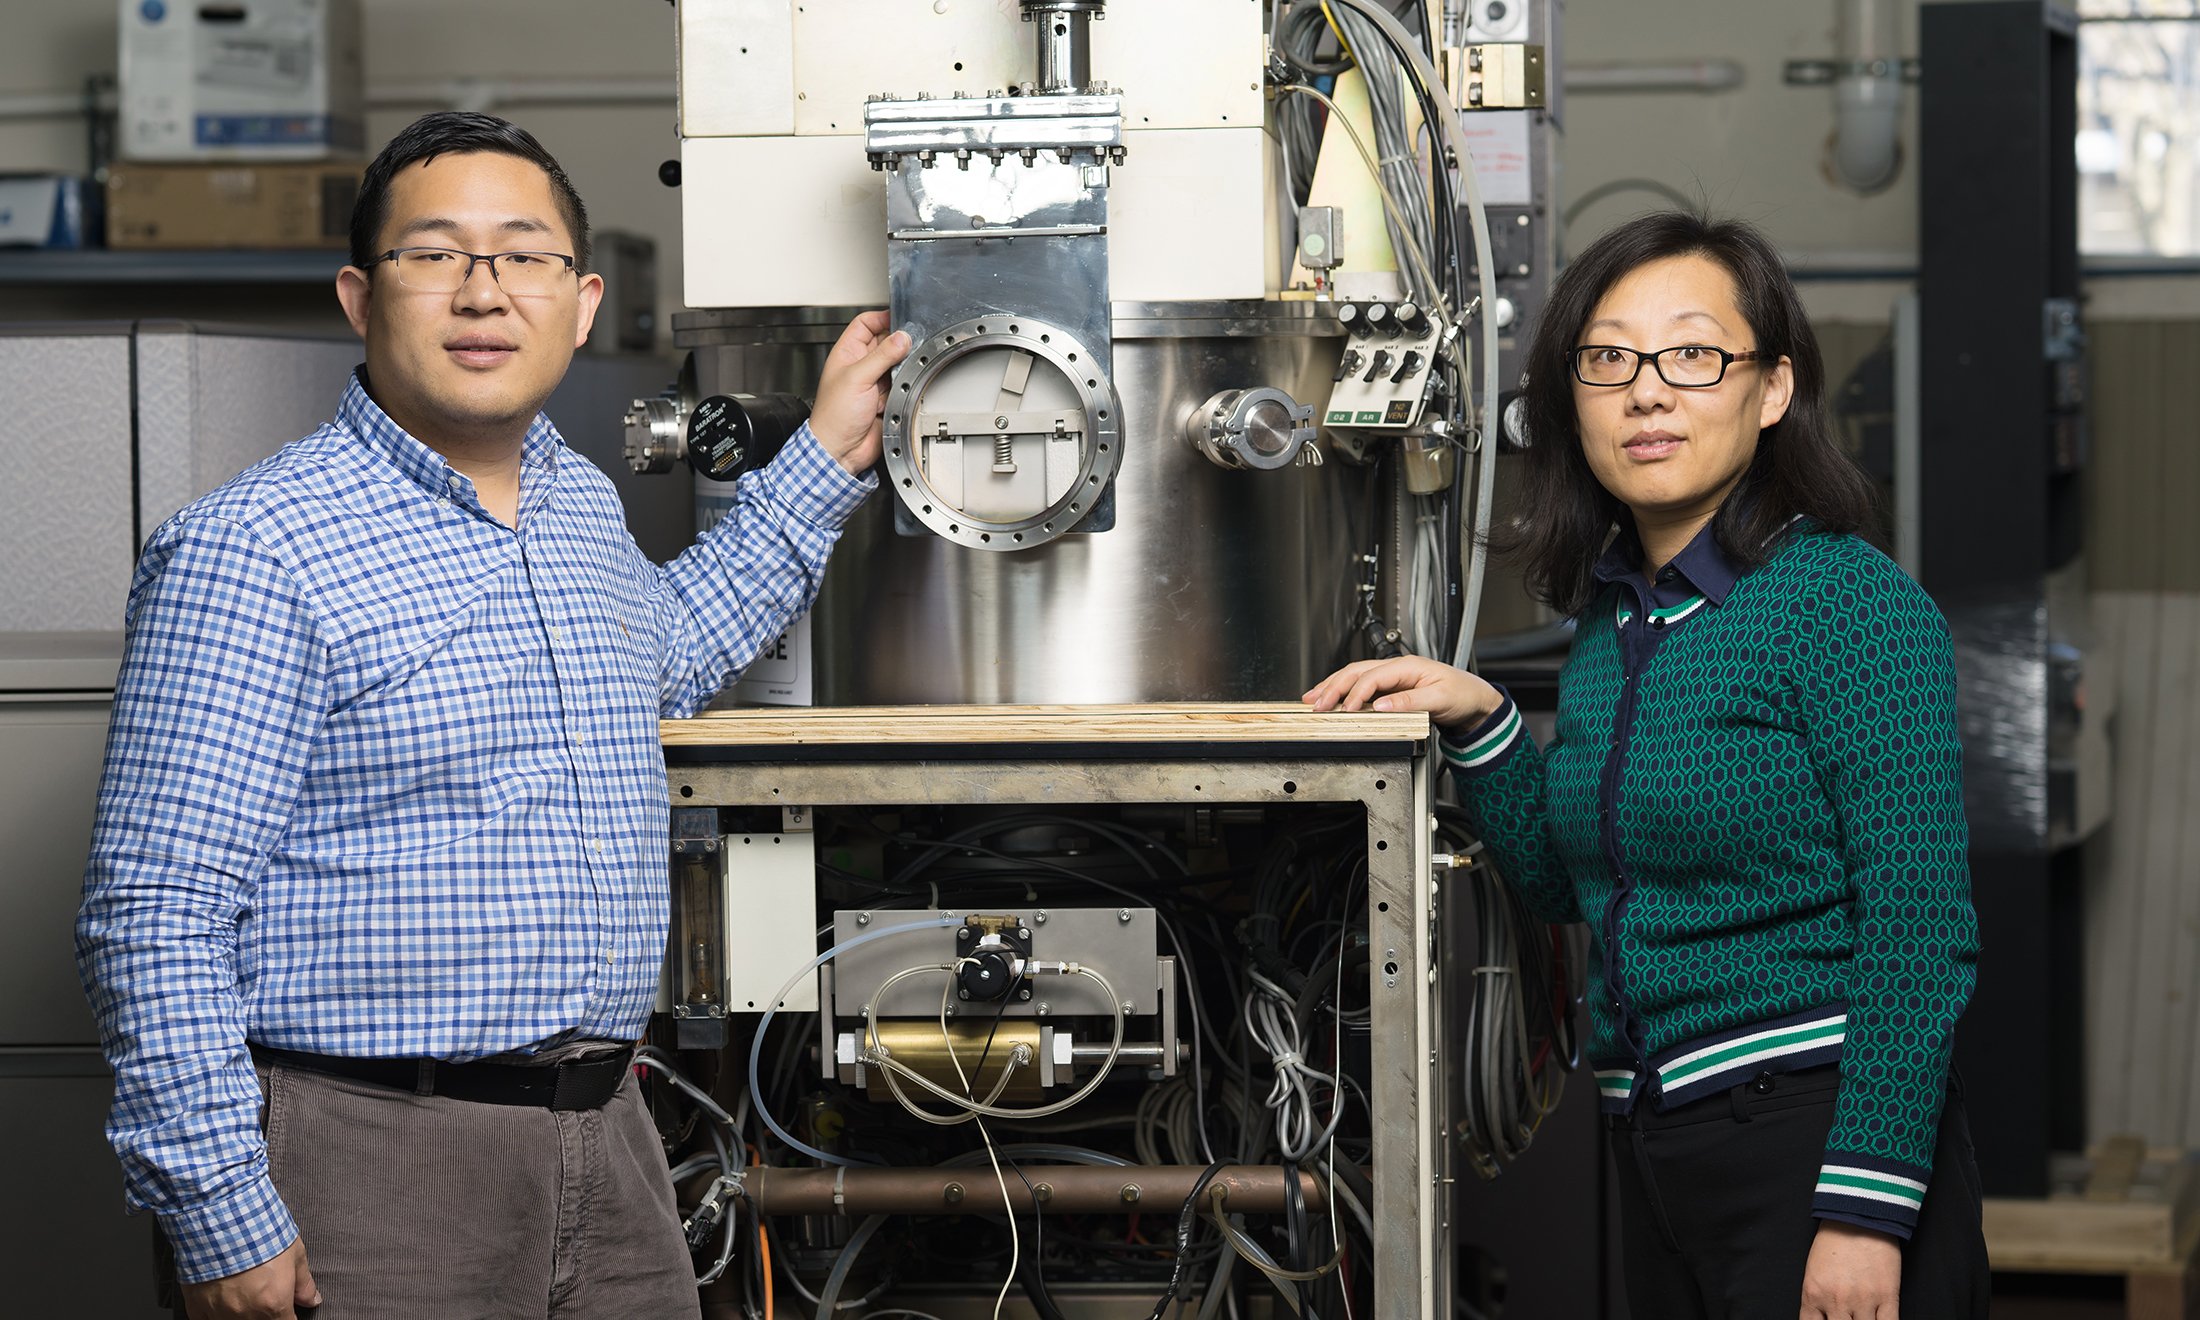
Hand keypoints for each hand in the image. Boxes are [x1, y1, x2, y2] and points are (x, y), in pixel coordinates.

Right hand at [183, 1237, 319, 1318]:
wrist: (220, 1218)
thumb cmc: (259, 1231)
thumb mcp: (294, 1253)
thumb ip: (303, 1283)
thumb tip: (311, 1300)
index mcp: (273, 1303)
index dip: (289, 1317)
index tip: (288, 1311)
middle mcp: (246, 1313)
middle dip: (267, 1314)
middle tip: (264, 1297)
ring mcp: (219, 1312)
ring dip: (241, 1315)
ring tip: (244, 1295)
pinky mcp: (197, 1306)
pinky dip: (215, 1315)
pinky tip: (222, 1302)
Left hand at [807, 310, 913, 474]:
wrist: (841, 450)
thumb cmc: (834, 416)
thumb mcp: (858, 378)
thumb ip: (882, 355)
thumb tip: (902, 338)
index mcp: (847, 353)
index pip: (866, 323)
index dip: (882, 318)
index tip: (901, 319)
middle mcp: (861, 365)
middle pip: (886, 342)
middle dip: (898, 343)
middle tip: (910, 345)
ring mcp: (874, 382)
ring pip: (897, 363)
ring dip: (903, 365)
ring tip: (905, 369)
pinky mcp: (887, 398)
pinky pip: (902, 383)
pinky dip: (907, 383)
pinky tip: (904, 386)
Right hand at [1302, 656, 1501, 732]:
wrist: (1475, 700)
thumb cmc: (1462, 694)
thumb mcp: (1440, 698)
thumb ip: (1410, 701)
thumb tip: (1381, 705)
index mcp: (1408, 666)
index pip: (1372, 677)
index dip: (1356, 694)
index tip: (1345, 710)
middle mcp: (1397, 668)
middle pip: (1356, 672)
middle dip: (1333, 687)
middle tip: (1316, 703)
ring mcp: (1392, 676)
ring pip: (1354, 676)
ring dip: (1332, 686)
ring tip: (1313, 698)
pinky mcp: (1391, 687)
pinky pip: (1361, 686)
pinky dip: (1343, 692)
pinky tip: (1332, 698)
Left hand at [1799, 1220, 1901, 1318]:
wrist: (1859, 1215)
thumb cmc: (1834, 1240)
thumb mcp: (1813, 1271)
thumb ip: (1816, 1300)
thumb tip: (1823, 1318)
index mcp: (1813, 1293)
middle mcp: (1836, 1301)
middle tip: (1847, 1318)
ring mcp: (1863, 1301)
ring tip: (1862, 1317)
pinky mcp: (1887, 1296)